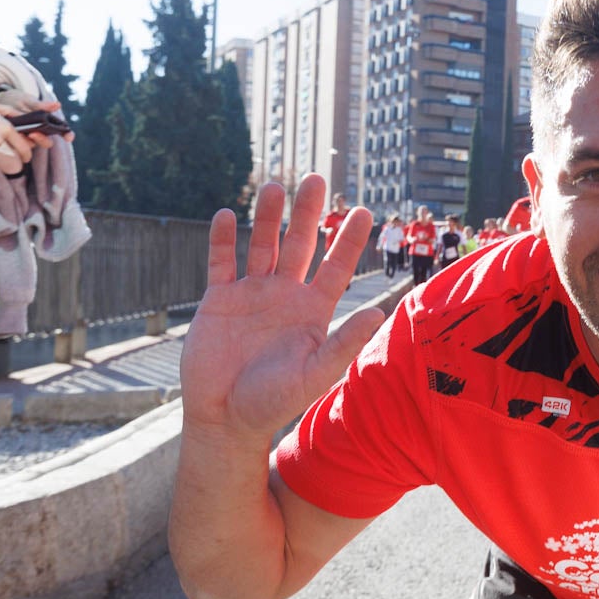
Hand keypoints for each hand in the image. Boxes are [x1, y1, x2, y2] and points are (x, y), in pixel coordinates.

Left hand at [0, 93, 72, 149]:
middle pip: (47, 142)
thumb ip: (41, 105)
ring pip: (32, 145)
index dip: (67, 135)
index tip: (69, 137)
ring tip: (19, 134)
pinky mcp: (16, 141)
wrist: (1, 102)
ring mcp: (28, 139)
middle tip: (33, 134)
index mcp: (49, 123)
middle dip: (42, 139)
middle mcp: (41, 133)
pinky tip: (10, 135)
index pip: (63, 132)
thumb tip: (57, 105)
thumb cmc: (19, 101)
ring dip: (27, 142)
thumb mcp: (28, 101)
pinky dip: (15, 141)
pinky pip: (18, 145)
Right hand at [180, 173, 386, 441]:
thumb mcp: (315, 373)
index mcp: (313, 310)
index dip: (348, 240)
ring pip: (262, 246)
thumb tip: (379, 312)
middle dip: (307, 214)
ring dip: (267, 218)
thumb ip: (344, 342)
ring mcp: (252, 295)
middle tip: (314, 179)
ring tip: (273, 187)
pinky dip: (221, 240)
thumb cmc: (274, 401)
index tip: (363, 211)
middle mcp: (286, 296)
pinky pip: (222, 263)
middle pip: (299, 245)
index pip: (336, 267)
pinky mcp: (219, 300)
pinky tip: (224, 215)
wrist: (226, 418)